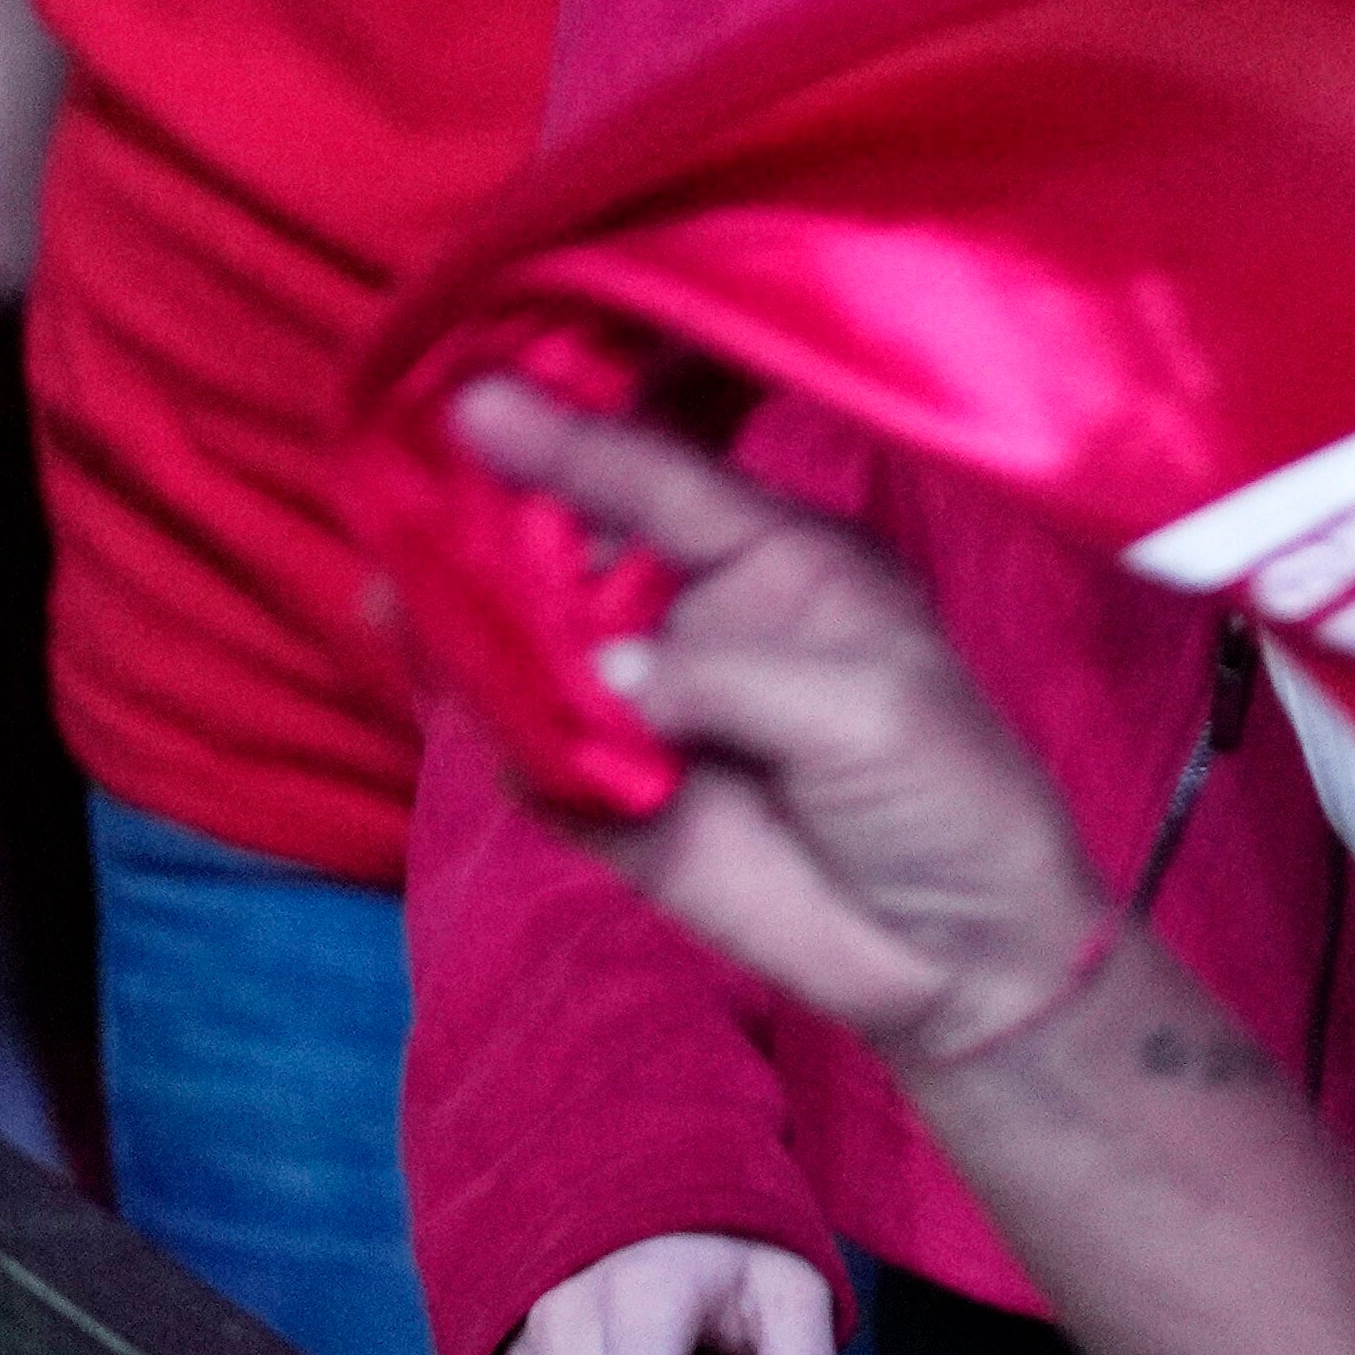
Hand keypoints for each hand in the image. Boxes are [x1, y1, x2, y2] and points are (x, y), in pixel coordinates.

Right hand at [443, 393, 1121, 1069]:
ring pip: (537, 651)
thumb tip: (598, 672)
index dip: (573, 442)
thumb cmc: (945, 793)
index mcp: (777, 557)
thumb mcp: (862, 706)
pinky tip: (438, 689)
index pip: (660, 479)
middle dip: (495, 525)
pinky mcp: (617, 803)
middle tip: (408, 499)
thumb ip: (725, 676)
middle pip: (576, 553)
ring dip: (469, 623)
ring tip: (395, 591)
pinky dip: (491, 732)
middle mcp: (700, 616)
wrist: (958, 954)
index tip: (479, 400)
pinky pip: (534, 758)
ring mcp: (653, 708)